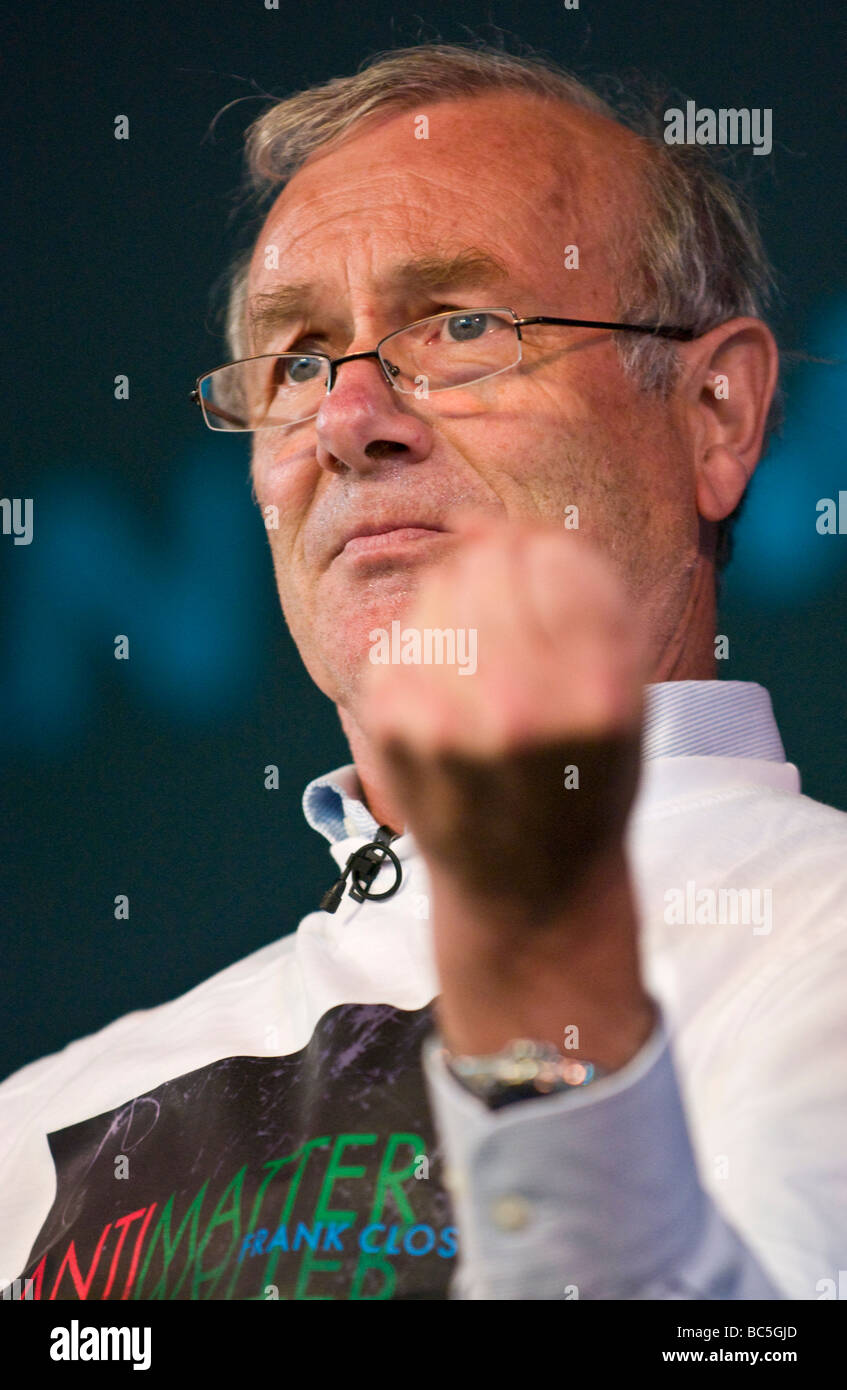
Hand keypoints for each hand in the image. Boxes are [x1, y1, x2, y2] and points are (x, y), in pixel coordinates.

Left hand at [360, 511, 656, 1065]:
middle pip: (495, 562)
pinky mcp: (392, 724)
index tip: (546, 565)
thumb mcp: (624, 705)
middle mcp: (519, 707)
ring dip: (463, 595)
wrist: (525, 893)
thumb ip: (585, 611)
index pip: (561, 561)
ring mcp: (448, 719)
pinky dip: (429, 640)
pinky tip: (451, 686)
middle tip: (507, 603)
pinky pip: (409, 631)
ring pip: (444, 585)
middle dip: (502, 562)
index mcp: (596, 697)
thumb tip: (499, 528)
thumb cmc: (584, 789)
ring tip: (482, 652)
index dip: (551, 551)